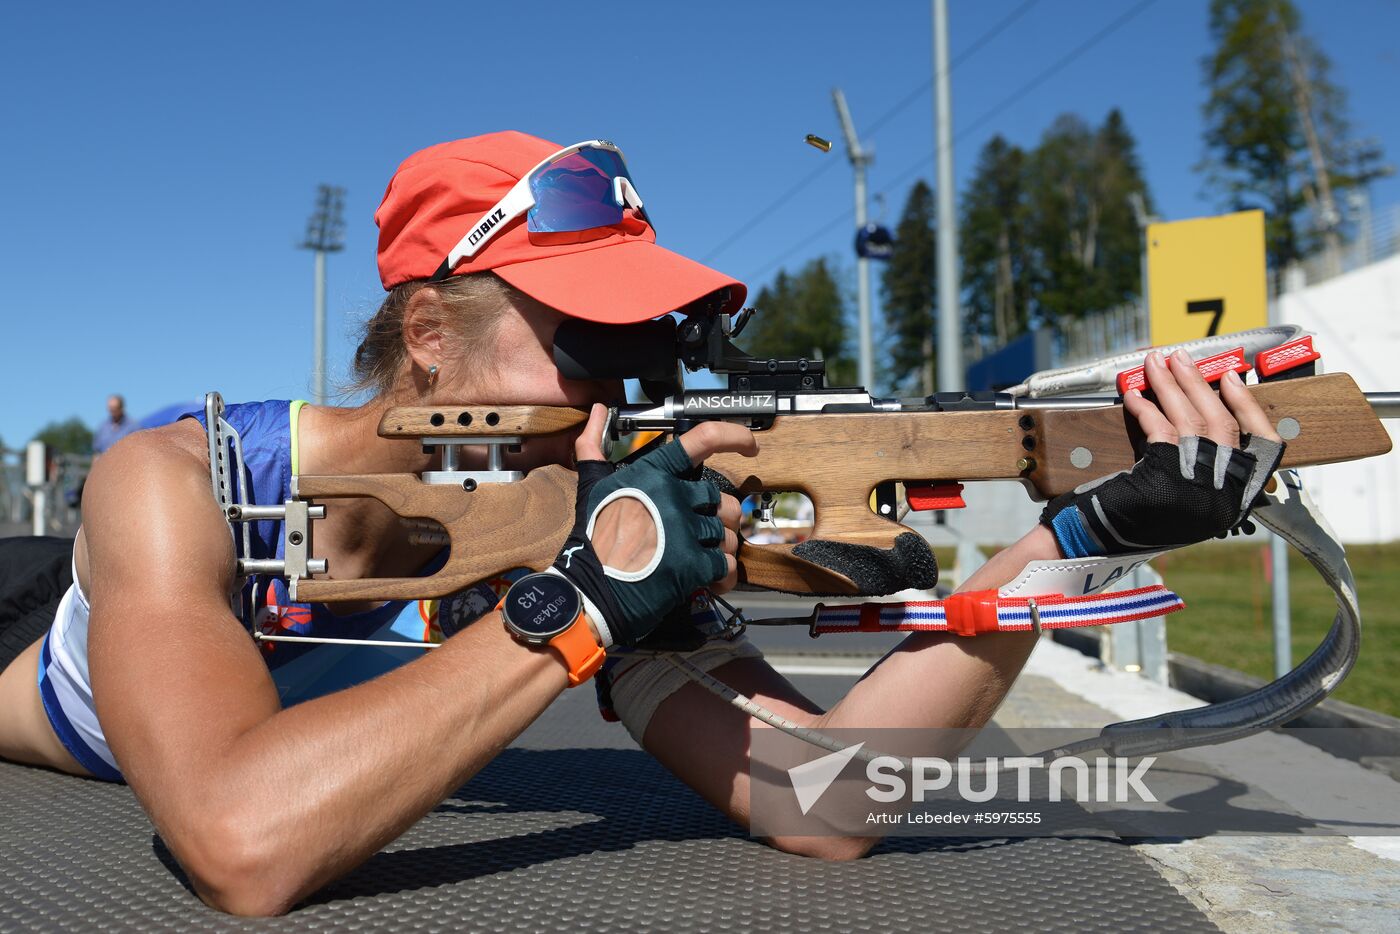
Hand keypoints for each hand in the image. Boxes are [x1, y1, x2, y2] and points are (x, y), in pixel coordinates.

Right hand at [558, 405, 754, 645]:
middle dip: (717, 520)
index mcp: (653, 473)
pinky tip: (706, 580)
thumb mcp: (591, 486)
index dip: (734, 436)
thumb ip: (594, 446)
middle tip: (700, 536)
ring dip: (717, 550)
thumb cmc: (591, 539)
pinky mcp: (693, 565)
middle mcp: (674, 496)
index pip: (704, 440)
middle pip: (723, 501)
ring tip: (696, 560)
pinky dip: (722, 576)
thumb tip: (596, 410)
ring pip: (727, 535)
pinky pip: (726, 565)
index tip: (750, 444)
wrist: (589, 591)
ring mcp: (685, 531)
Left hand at [1040, 350, 1285, 557]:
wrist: (1098, 546)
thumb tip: (1199, 410)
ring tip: (1157, 363)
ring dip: (1172, 385)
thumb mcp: (1183, 499)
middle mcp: (1224, 493)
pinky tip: (1134, 395)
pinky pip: (1160, 429)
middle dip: (1199, 385)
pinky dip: (1146, 408)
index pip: (1267, 446)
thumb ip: (1202, 466)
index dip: (1250, 408)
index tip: (1233, 378)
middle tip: (1180, 358)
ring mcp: (1198, 486)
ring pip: (1193, 420)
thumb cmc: (1138, 520)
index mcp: (1236, 499)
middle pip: (1221, 423)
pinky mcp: (1166, 477)